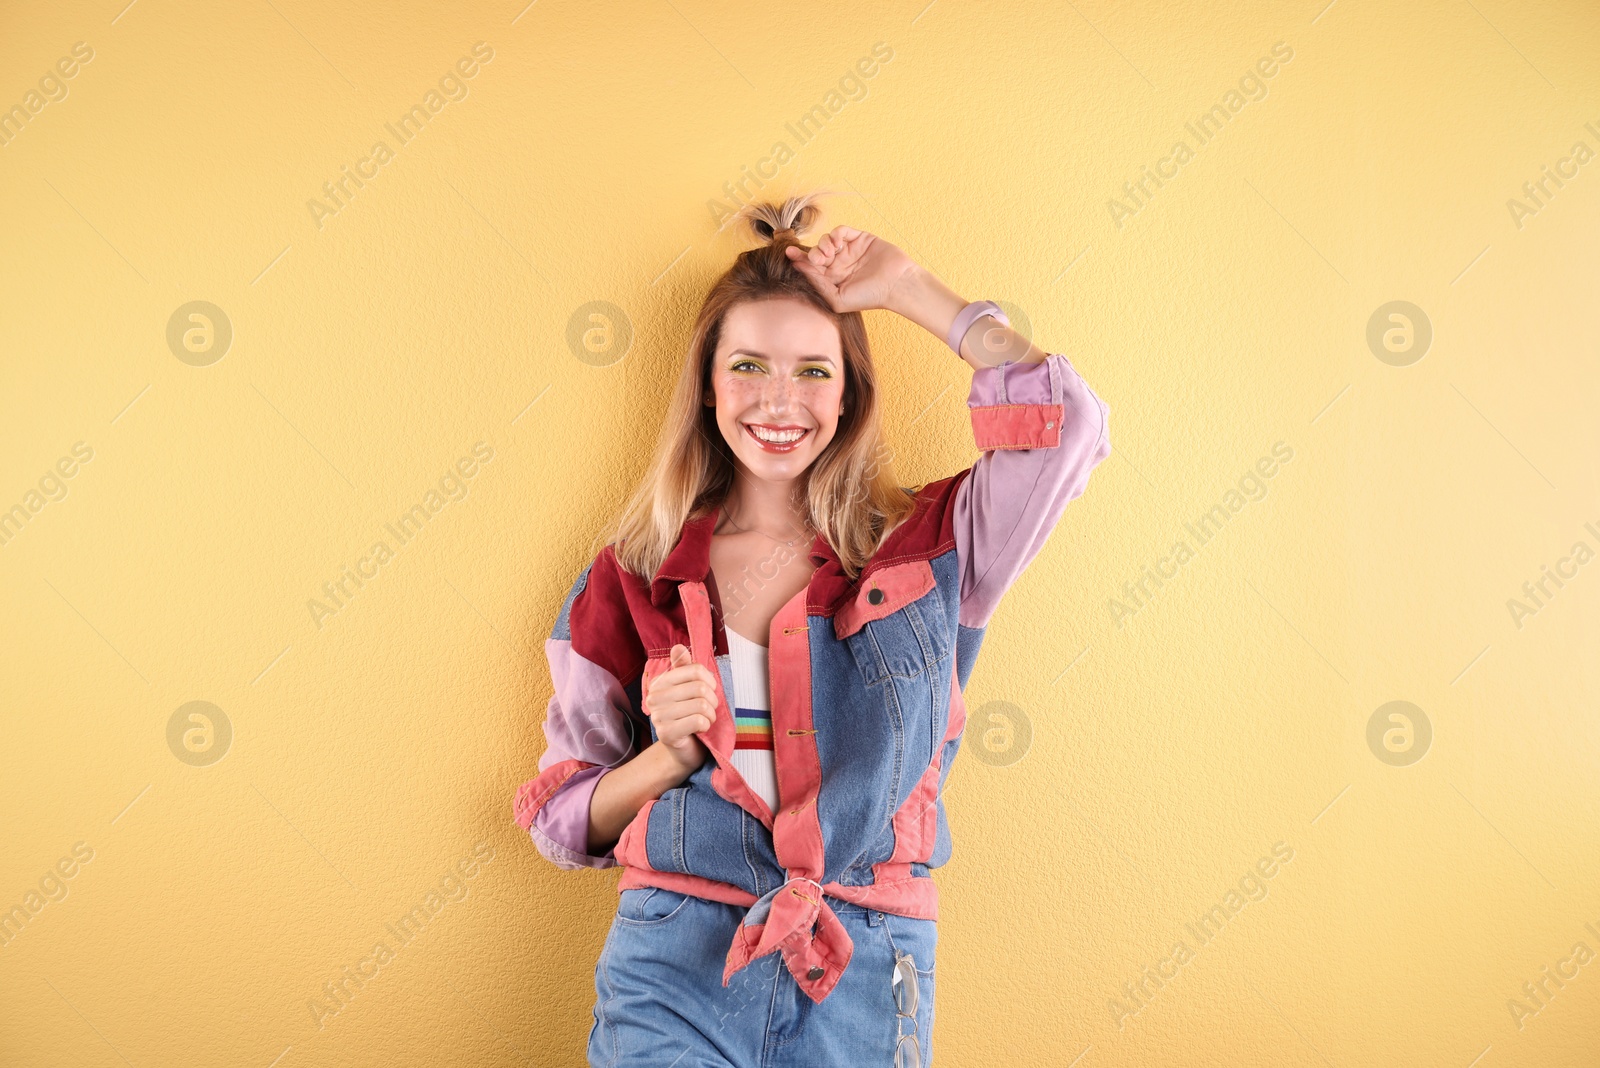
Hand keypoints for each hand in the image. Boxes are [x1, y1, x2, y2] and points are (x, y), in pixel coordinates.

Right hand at [644, 644, 714, 774]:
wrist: (683, 750)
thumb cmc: (689, 716)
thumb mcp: (689, 690)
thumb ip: (685, 668)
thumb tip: (678, 647)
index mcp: (659, 683)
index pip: (695, 670)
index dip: (710, 681)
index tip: (709, 691)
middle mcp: (654, 697)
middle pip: (700, 688)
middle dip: (713, 700)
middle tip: (709, 710)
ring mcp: (658, 716)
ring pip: (701, 705)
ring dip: (711, 715)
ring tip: (705, 719)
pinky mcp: (666, 734)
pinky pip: (699, 721)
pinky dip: (706, 725)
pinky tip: (700, 729)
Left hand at [784, 225, 920, 314]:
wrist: (896, 286)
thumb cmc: (869, 297)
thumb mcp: (837, 298)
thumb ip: (817, 283)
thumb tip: (798, 267)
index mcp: (832, 279)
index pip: (811, 267)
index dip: (799, 259)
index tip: (789, 253)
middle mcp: (839, 264)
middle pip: (816, 252)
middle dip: (812, 253)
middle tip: (818, 260)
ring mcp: (850, 250)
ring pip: (826, 239)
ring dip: (823, 243)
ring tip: (830, 253)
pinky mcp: (860, 238)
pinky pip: (842, 230)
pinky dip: (836, 234)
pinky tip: (837, 243)